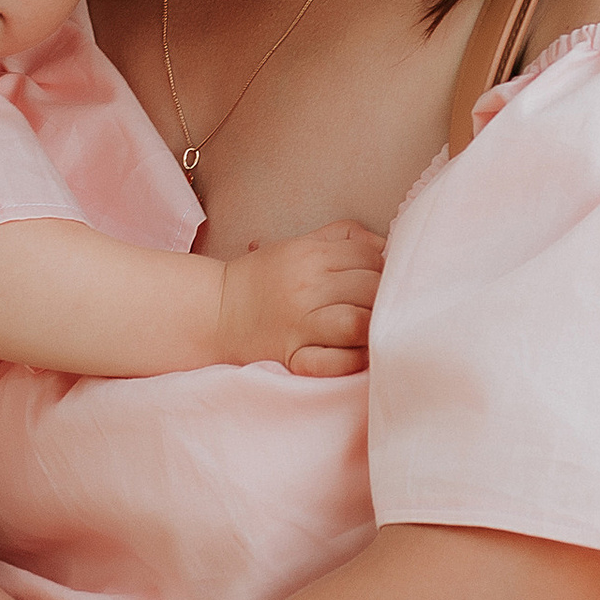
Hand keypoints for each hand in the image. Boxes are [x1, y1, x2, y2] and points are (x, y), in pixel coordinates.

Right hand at [211, 218, 384, 376]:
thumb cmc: (262, 279)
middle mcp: (306, 287)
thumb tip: (386, 246)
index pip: (369, 258)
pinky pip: (337, 362)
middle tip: (385, 308)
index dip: (385, 268)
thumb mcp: (297, 244)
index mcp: (308, 255)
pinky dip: (355, 360)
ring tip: (376, 330)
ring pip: (360, 324)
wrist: (214, 313)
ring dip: (375, 328)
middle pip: (370, 289)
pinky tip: (359, 354)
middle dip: (385, 298)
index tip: (383, 281)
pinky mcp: (293, 357)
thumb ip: (341, 237)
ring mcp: (299, 324)